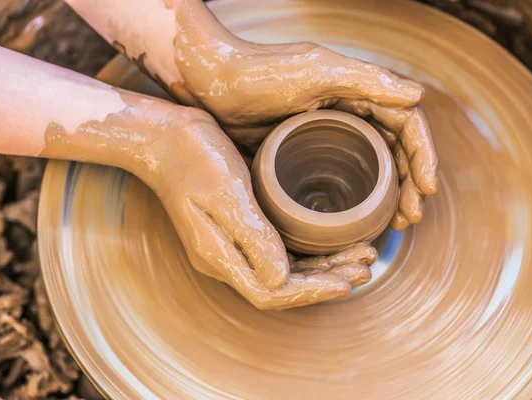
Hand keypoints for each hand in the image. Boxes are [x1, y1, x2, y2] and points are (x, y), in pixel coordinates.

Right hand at [123, 105, 376, 309]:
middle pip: (283, 284)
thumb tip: (282, 281)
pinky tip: (332, 235)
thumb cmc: (193, 160)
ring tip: (361, 253)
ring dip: (323, 264)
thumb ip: (253, 237)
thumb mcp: (227, 194)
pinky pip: (279, 245)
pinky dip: (308, 245)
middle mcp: (227, 256)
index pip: (271, 293)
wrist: (164, 138)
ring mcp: (231, 242)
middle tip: (366, 265)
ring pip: (285, 266)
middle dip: (327, 278)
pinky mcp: (239, 224)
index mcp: (220, 256)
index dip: (311, 293)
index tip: (347, 283)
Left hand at [169, 23, 437, 229]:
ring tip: (393, 225)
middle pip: (393, 153)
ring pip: (369, 171)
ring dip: (387, 198)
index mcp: (357, 94)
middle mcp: (346, 116)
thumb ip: (366, 81)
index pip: (405, 125)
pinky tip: (357, 223)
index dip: (422, 156)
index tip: (426, 189)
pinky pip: (337, 181)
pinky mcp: (301, 158)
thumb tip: (418, 94)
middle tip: (409, 218)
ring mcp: (324, 139)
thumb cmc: (260, 70)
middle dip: (409, 185)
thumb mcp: (316, 71)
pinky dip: (353, 201)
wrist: (210, 83)